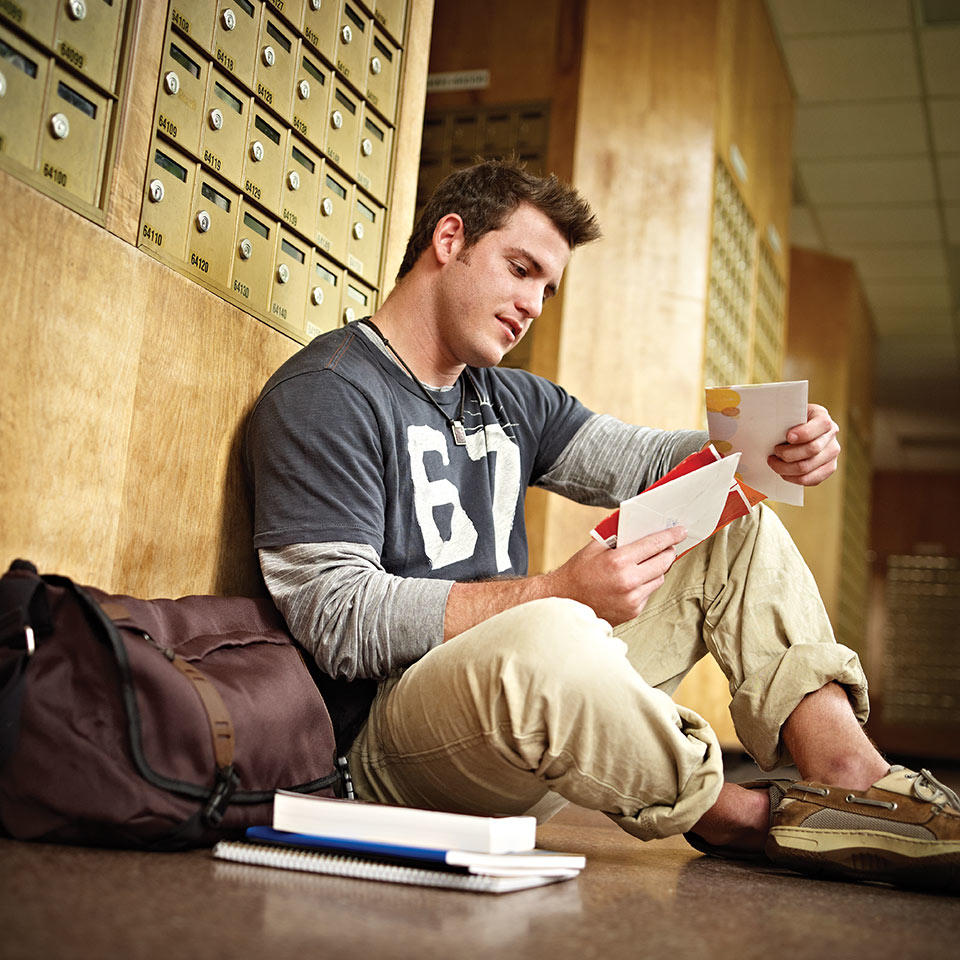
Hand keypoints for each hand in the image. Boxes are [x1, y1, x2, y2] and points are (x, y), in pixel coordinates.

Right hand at [549, 525, 686, 625]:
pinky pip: (649, 592)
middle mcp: (629, 581)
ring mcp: (632, 599)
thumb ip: (618, 535)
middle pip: (664, 562)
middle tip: (667, 546)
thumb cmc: (578, 572)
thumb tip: (640, 524)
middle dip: (668, 552)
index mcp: (618, 561)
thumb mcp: (595, 547)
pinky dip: (645, 584)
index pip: (655, 544)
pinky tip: (632, 580)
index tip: (681, 531)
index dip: (671, 536)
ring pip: (659, 578)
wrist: (564, 602)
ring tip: (645, 563)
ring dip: (657, 569)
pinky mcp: (633, 611)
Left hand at [768, 403, 839, 487]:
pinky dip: (792, 478)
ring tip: (774, 462)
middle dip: (788, 453)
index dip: (804, 433)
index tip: (788, 437)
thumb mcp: (787, 414)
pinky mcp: (829, 468)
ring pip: (807, 467)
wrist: (794, 431)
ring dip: (785, 467)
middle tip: (774, 452)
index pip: (822, 424)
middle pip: (812, 449)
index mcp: (822, 417)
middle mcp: (831, 434)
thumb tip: (767, 423)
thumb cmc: (787, 422)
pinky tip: (783, 472)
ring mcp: (832, 452)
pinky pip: (810, 479)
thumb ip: (783, 416)